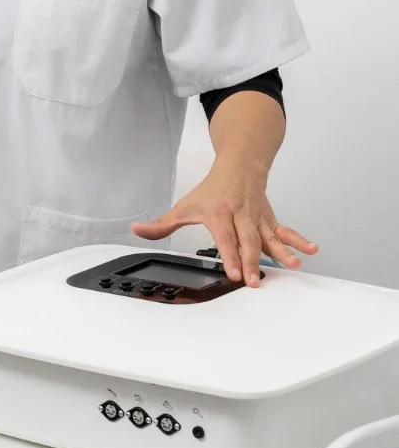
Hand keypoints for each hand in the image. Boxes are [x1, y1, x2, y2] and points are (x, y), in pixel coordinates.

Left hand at [131, 160, 316, 286]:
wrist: (239, 166)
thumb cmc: (212, 190)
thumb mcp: (184, 206)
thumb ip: (162, 224)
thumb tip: (138, 231)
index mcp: (218, 212)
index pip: (224, 237)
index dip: (229, 255)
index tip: (233, 273)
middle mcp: (240, 215)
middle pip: (247, 241)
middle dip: (252, 262)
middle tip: (254, 281)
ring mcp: (258, 218)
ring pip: (270, 236)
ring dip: (283, 252)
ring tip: (293, 265)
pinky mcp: (270, 220)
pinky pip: (286, 231)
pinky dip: (299, 240)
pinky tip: (310, 250)